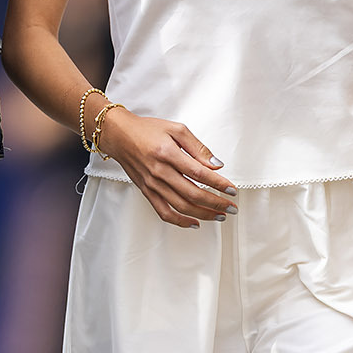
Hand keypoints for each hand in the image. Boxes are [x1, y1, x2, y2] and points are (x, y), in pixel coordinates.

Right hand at [94, 108, 237, 227]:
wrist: (119, 136)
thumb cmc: (147, 130)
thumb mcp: (176, 129)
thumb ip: (197, 147)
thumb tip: (216, 165)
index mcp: (168, 153)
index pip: (199, 173)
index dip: (218, 184)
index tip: (232, 190)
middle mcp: (159, 171)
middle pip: (193, 193)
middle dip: (216, 203)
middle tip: (232, 207)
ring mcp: (152, 184)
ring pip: (181, 206)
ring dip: (204, 214)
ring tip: (219, 215)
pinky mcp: (147, 192)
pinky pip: (164, 212)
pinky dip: (180, 221)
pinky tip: (194, 223)